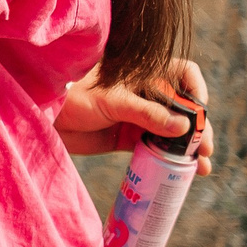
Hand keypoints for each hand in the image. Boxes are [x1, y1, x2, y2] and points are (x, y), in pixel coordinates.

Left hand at [58, 59, 212, 174]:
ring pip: (173, 131)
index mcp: (142, 74)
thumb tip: (182, 127)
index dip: (197, 88)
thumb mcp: (111, 100)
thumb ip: (146, 113)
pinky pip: (156, 149)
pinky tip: (183, 172)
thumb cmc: (73, 96)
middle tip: (203, 149)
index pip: (182, 74)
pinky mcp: (128, 137)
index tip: (200, 111)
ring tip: (200, 166)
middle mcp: (145, 93)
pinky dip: (170, 159)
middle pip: (183, 108)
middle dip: (198, 128)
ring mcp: (139, 116)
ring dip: (189, 148)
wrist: (43, 116)